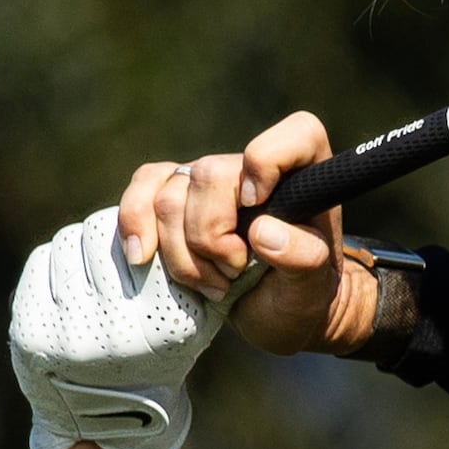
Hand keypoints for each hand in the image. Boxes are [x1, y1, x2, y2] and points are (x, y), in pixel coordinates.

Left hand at [9, 209, 226, 448]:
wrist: (107, 423)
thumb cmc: (162, 356)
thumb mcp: (200, 320)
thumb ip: (204, 271)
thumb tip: (196, 209)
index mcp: (166, 323)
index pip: (150, 234)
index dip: (150, 226)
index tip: (154, 235)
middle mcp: (115, 328)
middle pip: (105, 231)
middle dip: (114, 230)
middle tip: (121, 241)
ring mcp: (67, 332)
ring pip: (70, 241)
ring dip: (84, 244)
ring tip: (95, 259)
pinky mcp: (29, 333)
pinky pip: (41, 261)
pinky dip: (57, 260)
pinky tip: (70, 277)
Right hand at [117, 112, 379, 358]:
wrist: (273, 313)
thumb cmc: (301, 294)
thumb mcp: (313, 286)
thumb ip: (303, 258)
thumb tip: (263, 232)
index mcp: (305, 177)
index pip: (295, 135)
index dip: (265, 162)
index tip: (257, 205)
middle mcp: (253, 169)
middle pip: (208, 176)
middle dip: (210, 238)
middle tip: (234, 273)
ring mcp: (209, 183)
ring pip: (169, 197)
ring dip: (181, 254)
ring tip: (213, 284)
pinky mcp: (174, 199)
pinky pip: (142, 190)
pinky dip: (134, 226)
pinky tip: (142, 258)